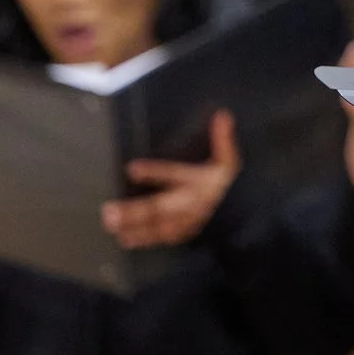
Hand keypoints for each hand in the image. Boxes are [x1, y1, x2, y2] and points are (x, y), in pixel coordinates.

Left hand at [104, 111, 239, 251]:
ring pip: (157, 226)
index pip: (175, 174)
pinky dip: (144, 240)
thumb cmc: (231, 185)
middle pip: (159, 208)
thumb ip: (223, 139)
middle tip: (110, 212)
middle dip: (134, 211)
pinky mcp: (183, 233)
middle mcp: (189, 203)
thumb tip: (222, 115)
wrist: (244, 216)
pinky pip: (162, 238)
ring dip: (134, 227)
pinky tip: (127, 239)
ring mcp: (185, 221)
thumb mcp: (230, 161)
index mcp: (199, 182)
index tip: (131, 168)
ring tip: (112, 225)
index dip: (155, 172)